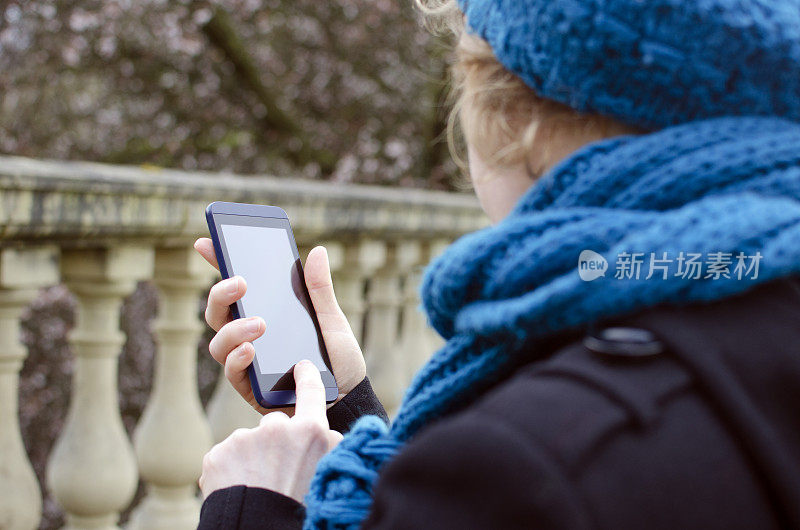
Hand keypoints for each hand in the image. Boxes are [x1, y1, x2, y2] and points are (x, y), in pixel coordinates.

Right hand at [194, 238, 365, 414]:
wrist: (349, 400)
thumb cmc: (339, 360)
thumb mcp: (332, 320)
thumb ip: (320, 289)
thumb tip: (318, 251)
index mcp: (266, 313)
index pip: (235, 287)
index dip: (217, 264)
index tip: (207, 242)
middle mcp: (249, 336)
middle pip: (217, 312)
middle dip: (220, 294)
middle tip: (241, 282)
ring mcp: (247, 362)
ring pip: (218, 342)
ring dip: (233, 329)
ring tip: (259, 324)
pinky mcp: (251, 388)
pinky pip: (232, 372)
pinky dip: (237, 359)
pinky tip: (251, 350)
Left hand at [199, 360, 342, 500]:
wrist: (256, 528)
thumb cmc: (299, 505)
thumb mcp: (327, 471)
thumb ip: (326, 443)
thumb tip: (323, 429)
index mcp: (309, 432)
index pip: (311, 391)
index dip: (307, 376)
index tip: (303, 367)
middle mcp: (276, 428)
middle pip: (275, 425)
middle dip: (275, 443)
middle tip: (277, 472)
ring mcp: (243, 439)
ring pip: (248, 442)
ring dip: (251, 459)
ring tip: (257, 485)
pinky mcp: (217, 453)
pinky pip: (226, 456)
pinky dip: (230, 470)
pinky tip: (239, 487)